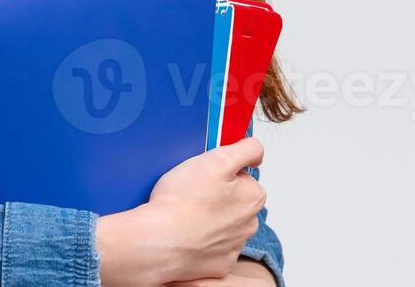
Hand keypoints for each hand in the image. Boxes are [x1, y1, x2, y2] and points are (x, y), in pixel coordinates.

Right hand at [94, 137, 267, 285]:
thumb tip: (256, 151)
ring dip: (209, 219)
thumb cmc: (182, 202)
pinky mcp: (218, 265)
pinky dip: (201, 242)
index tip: (205, 177)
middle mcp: (248, 224)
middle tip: (191, 194)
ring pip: (222, 225)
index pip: (242, 177)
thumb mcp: (217, 159)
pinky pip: (212, 249)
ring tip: (185, 214)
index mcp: (253, 198)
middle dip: (217, 196)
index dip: (221, 173)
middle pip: (234, 202)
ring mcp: (233, 247)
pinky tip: (186, 234)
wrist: (157, 241)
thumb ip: (246, 149)